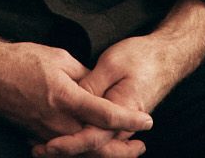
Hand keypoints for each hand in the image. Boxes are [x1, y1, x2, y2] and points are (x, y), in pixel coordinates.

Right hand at [0, 27, 151, 152]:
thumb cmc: (22, 59)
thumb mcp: (59, 56)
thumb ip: (84, 74)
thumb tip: (100, 86)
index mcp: (66, 97)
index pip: (105, 114)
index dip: (129, 119)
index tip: (148, 121)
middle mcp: (57, 121)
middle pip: (97, 144)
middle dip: (122, 149)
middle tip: (141, 147)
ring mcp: (46, 132)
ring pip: (82, 152)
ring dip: (105, 154)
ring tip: (124, 150)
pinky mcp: (37, 136)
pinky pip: (66, 151)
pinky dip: (83, 153)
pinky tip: (94, 150)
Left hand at [33, 0, 204, 156]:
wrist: (168, 57)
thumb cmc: (142, 57)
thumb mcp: (112, 64)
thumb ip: (92, 84)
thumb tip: (71, 98)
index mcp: (120, 110)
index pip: (91, 135)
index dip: (68, 142)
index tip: (48, 145)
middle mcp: (122, 125)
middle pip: (90, 147)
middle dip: (63, 150)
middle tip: (36, 150)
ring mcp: (121, 126)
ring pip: (94, 146)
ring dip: (70, 148)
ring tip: (42, 147)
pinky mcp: (119, 123)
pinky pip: (98, 137)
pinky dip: (79, 140)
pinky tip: (59, 137)